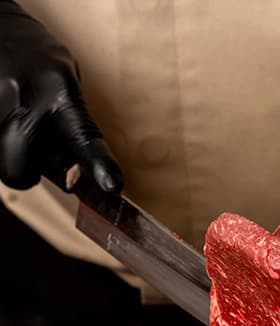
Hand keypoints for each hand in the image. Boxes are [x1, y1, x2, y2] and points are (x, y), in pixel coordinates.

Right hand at [0, 1, 121, 190]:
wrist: (0, 29)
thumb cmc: (41, 64)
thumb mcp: (68, 87)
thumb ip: (73, 127)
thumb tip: (78, 175)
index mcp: (60, 96)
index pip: (84, 139)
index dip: (99, 165)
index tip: (113, 186)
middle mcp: (24, 105)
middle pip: (17, 170)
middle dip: (25, 171)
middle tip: (33, 153)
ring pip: (0, 162)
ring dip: (10, 155)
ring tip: (17, 125)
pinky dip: (0, 143)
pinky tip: (7, 119)